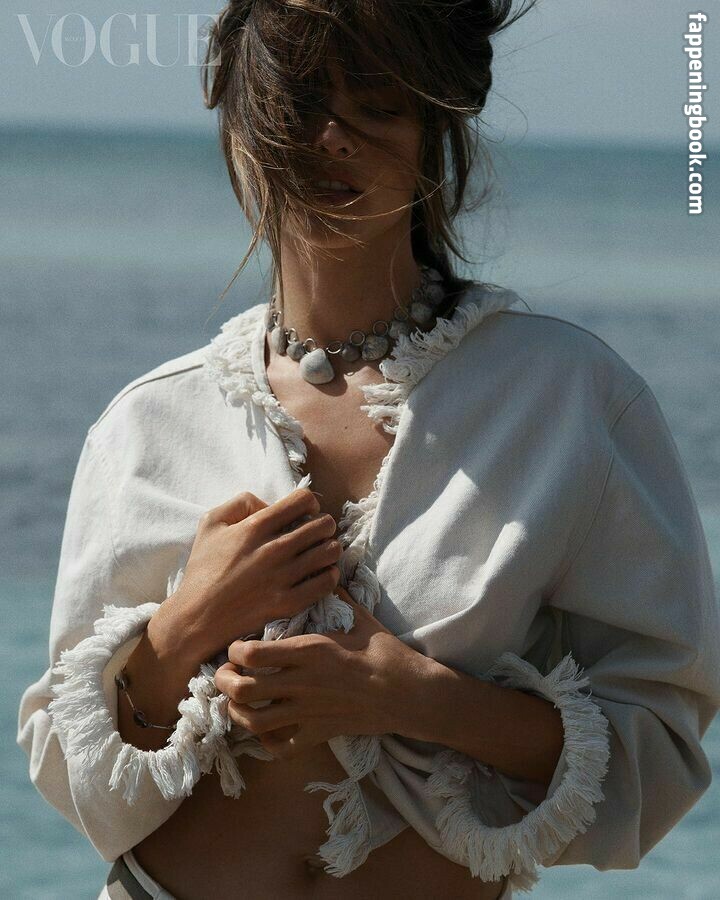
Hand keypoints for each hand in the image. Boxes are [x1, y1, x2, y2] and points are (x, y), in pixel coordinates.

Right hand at [166, 487, 343, 660]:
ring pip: (330, 552)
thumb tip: (269, 504)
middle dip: (324, 525)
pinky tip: (321, 574)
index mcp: (255, 526)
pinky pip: (327, 582)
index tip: (304, 513)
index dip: (309, 503)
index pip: (304, 500)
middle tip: (317, 533)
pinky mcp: (288, 603)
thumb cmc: (203, 569)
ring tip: (320, 553)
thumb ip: (241, 502)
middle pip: (324, 524)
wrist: (196, 617)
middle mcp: (273, 549)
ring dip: (330, 548)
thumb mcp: (211, 523)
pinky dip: (330, 575)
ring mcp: (282, 577)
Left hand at [214, 586, 433, 758]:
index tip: (238, 646)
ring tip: (237, 700)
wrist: (410, 693)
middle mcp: (303, 683)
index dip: (236, 650)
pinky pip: (280, 747)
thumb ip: (337, 599)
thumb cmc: (386, 652)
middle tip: (225, 674)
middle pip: (244, 689)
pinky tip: (267, 728)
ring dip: (237, 711)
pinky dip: (266, 740)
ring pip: (254, 722)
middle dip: (224, 682)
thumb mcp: (361, 618)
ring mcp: (309, 712)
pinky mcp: (319, 734)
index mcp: (311, 651)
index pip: (253, 653)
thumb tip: (326, 574)